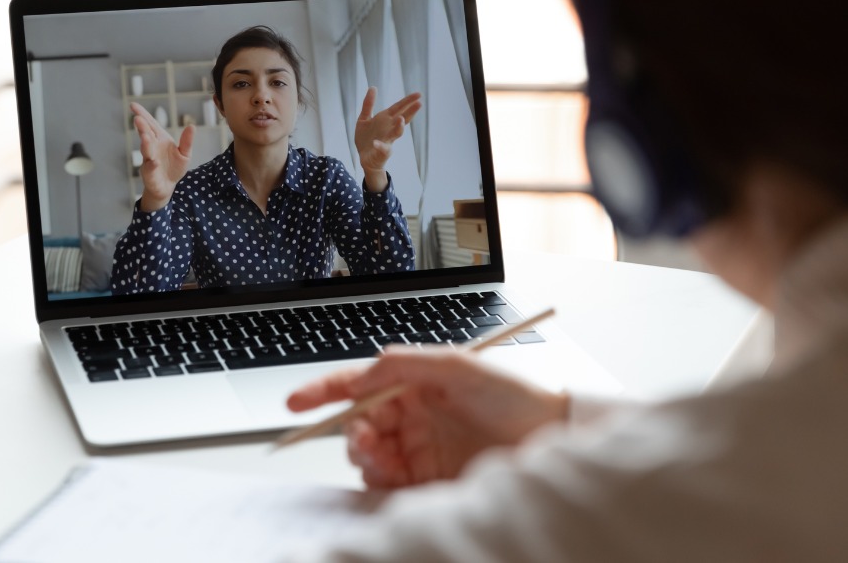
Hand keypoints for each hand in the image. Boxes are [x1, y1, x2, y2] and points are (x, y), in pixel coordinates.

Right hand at [132, 103, 193, 210]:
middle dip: (142, 127)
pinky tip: (154, 162)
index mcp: (159, 139)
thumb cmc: (174, 167)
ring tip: (145, 137)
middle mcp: (151, 147)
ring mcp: (149, 160)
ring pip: (146, 151)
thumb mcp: (184, 153)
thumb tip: (192, 126)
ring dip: (145, 144)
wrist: (168, 186)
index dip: (142, 115)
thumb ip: (187, 141)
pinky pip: (150, 168)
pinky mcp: (150, 174)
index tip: (133, 105)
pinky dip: (152, 165)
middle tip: (138, 119)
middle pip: (146, 135)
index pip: (150, 124)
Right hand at [286, 347, 568, 488]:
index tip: (296, 403)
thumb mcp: (458, 366)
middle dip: (350, 431)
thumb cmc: (514, 397)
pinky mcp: (426, 481)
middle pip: (357, 424)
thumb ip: (405, 363)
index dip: (322, 392)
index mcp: (413, 384)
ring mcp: (417, 449)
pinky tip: (393, 476)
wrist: (551, 439)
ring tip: (383, 457)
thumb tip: (364, 369)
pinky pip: (386, 484)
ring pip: (367, 456)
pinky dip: (380, 481)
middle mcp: (411, 416)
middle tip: (365, 439)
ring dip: (364, 457)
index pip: (357, 385)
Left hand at [353, 88, 420, 190]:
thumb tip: (373, 87)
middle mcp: (389, 129)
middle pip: (402, 118)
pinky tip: (376, 143)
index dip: (407, 101)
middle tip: (419, 103)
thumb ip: (369, 104)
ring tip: (401, 119)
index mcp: (386, 119)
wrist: (364, 157)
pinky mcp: (381, 152)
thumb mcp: (364, 118)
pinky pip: (382, 149)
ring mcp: (387, 140)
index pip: (399, 108)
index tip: (418, 94)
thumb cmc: (366, 137)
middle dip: (410, 111)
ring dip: (399, 127)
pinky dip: (380, 146)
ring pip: (395, 134)